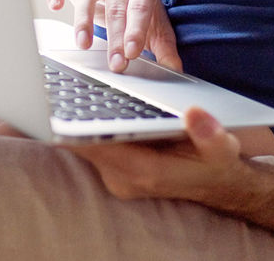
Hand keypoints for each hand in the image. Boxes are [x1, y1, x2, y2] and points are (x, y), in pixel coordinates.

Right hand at [47, 0, 180, 72]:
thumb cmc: (140, 10)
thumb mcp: (157, 29)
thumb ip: (165, 49)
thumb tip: (174, 70)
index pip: (141, 6)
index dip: (136, 30)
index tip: (132, 52)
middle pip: (116, 6)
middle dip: (115, 38)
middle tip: (115, 63)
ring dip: (84, 21)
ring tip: (84, 44)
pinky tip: (55, 6)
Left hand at [73, 106, 245, 200]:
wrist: (219, 186)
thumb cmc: (218, 165)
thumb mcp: (222, 148)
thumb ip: (209, 133)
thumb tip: (193, 112)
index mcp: (145, 172)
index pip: (99, 148)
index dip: (77, 128)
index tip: (59, 106)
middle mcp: (125, 179)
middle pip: (83, 146)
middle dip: (69, 119)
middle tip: (51, 87)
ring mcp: (118, 176)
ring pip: (84, 146)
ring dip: (74, 122)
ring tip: (56, 89)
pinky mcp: (117, 170)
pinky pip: (92, 147)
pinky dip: (84, 127)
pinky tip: (76, 103)